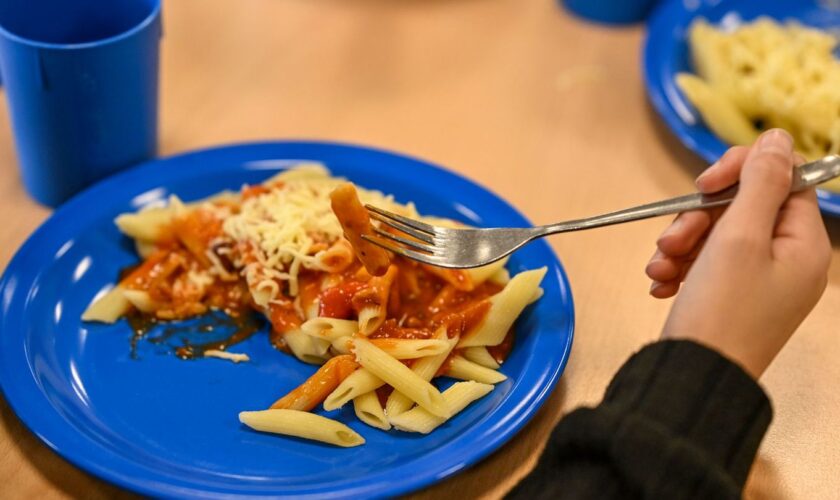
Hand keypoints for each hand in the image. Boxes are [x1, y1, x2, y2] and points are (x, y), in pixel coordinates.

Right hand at [645, 129, 830, 377]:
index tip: (701, 184)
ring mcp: (761, 282)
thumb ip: (759, 182)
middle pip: (743, 209)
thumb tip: (778, 137)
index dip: (740, 173)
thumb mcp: (738, 237)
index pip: (782, 180)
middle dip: (698, 218)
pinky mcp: (733, 298)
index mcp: (805, 244)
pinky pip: (707, 263)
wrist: (694, 378)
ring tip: (658, 267)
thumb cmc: (721, 309)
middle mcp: (789, 260)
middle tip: (670, 239)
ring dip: (682, 243)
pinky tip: (660, 283)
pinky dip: (682, 266)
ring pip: (718, 235)